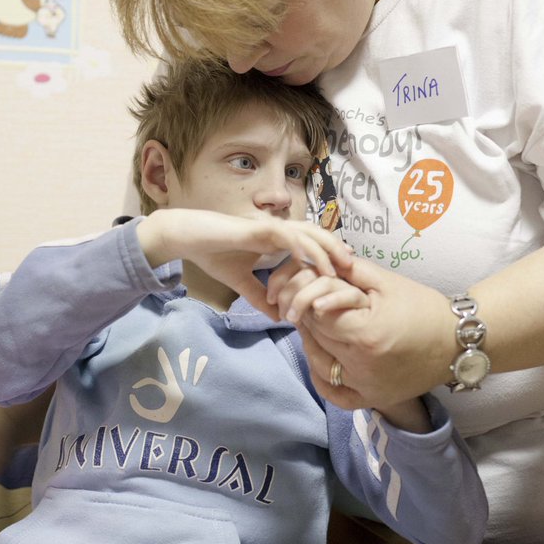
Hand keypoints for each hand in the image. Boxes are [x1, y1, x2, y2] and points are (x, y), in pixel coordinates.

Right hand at [137, 209, 353, 312]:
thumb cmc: (214, 253)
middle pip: (317, 236)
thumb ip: (259, 296)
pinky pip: (286, 235)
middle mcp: (278, 230)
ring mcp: (270, 227)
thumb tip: (277, 316)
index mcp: (277, 239)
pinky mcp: (259, 227)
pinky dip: (300, 247)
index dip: (328, 257)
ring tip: (338, 270)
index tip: (344, 276)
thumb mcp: (240, 281)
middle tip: (354, 272)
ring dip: (325, 251)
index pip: (311, 245)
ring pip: (307, 234)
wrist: (190, 238)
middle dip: (336, 252)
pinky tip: (309, 261)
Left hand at [270, 255, 451, 407]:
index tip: (315, 287)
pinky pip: (334, 395)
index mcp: (366, 334)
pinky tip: (320, 359)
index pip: (317, 314)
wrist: (456, 342)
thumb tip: (317, 262)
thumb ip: (349, 271)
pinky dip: (321, 378)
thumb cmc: (422, 307)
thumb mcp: (386, 282)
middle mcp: (362, 366)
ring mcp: (366, 387)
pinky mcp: (372, 400)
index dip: (312, 297)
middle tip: (312, 302)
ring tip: (315, 325)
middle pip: (316, 337)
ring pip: (319, 364)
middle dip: (309, 316)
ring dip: (310, 342)